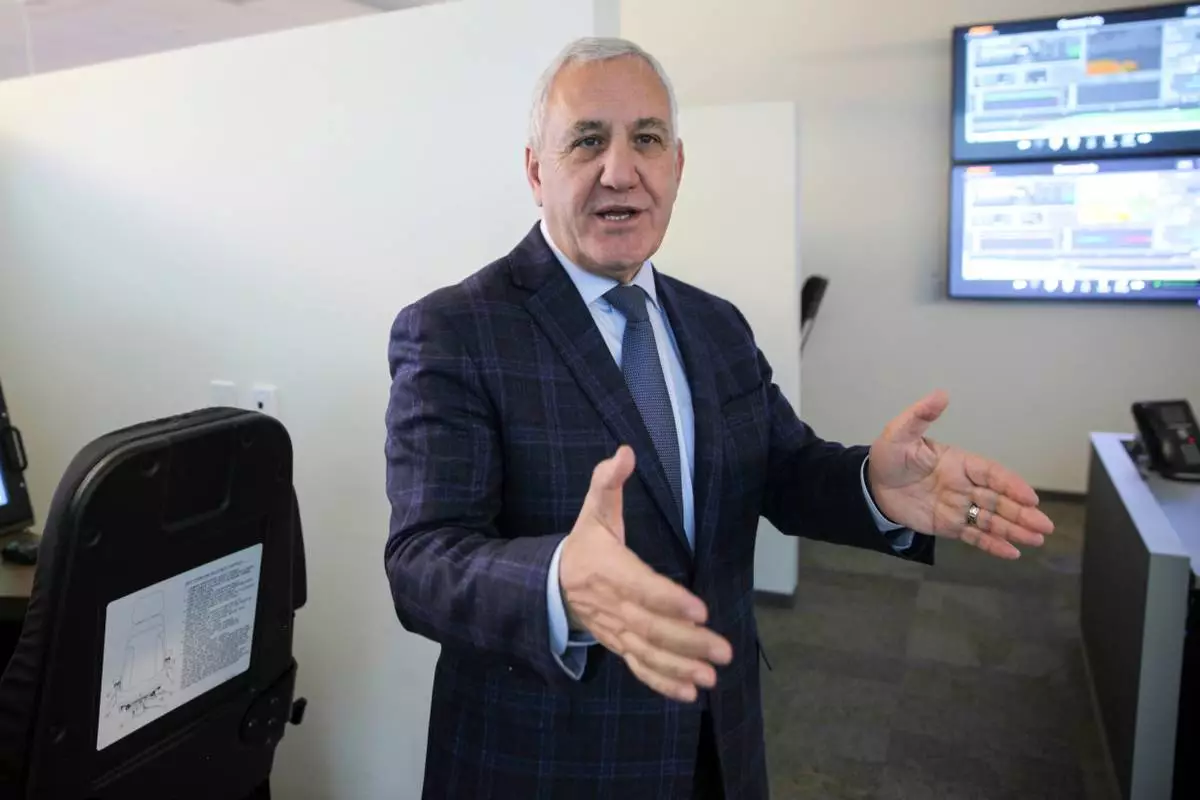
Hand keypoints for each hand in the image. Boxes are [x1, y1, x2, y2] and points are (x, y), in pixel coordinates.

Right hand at [559, 446, 732, 701]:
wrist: (550, 583)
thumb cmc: (584, 544)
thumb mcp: (592, 509)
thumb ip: (607, 481)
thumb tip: (625, 452)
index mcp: (610, 569)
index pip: (642, 586)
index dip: (670, 599)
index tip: (701, 609)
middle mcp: (614, 605)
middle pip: (652, 627)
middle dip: (689, 641)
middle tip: (723, 649)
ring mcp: (616, 630)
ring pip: (649, 652)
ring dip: (681, 667)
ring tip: (711, 677)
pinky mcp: (620, 645)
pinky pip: (640, 667)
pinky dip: (663, 682)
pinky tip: (690, 693)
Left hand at [867, 390, 1054, 558]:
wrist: (869, 486)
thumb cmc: (888, 456)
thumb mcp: (900, 433)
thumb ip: (921, 415)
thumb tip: (941, 394)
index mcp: (959, 463)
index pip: (991, 474)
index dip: (1012, 485)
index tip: (1030, 498)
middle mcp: (964, 485)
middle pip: (999, 500)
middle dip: (1022, 513)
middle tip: (1045, 526)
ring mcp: (958, 507)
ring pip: (991, 519)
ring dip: (1014, 530)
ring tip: (1037, 540)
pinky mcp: (947, 525)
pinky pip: (973, 536)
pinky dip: (992, 544)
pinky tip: (1012, 553)